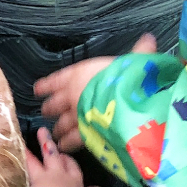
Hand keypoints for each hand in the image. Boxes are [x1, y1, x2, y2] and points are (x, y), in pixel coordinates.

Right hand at [26, 127, 103, 186]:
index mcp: (41, 179)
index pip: (29, 161)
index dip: (24, 152)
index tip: (18, 142)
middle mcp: (59, 177)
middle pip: (52, 155)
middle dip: (46, 142)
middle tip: (43, 131)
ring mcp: (77, 185)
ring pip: (73, 166)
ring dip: (68, 160)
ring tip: (65, 156)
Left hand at [34, 34, 157, 152]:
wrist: (125, 101)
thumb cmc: (126, 77)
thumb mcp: (132, 62)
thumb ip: (138, 53)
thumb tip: (148, 40)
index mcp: (79, 75)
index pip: (56, 80)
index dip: (46, 86)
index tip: (38, 89)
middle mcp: (72, 95)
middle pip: (54, 104)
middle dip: (50, 109)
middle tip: (46, 112)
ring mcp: (75, 116)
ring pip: (61, 124)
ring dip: (58, 128)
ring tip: (55, 133)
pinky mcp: (83, 133)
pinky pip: (72, 140)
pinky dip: (67, 144)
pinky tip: (64, 147)